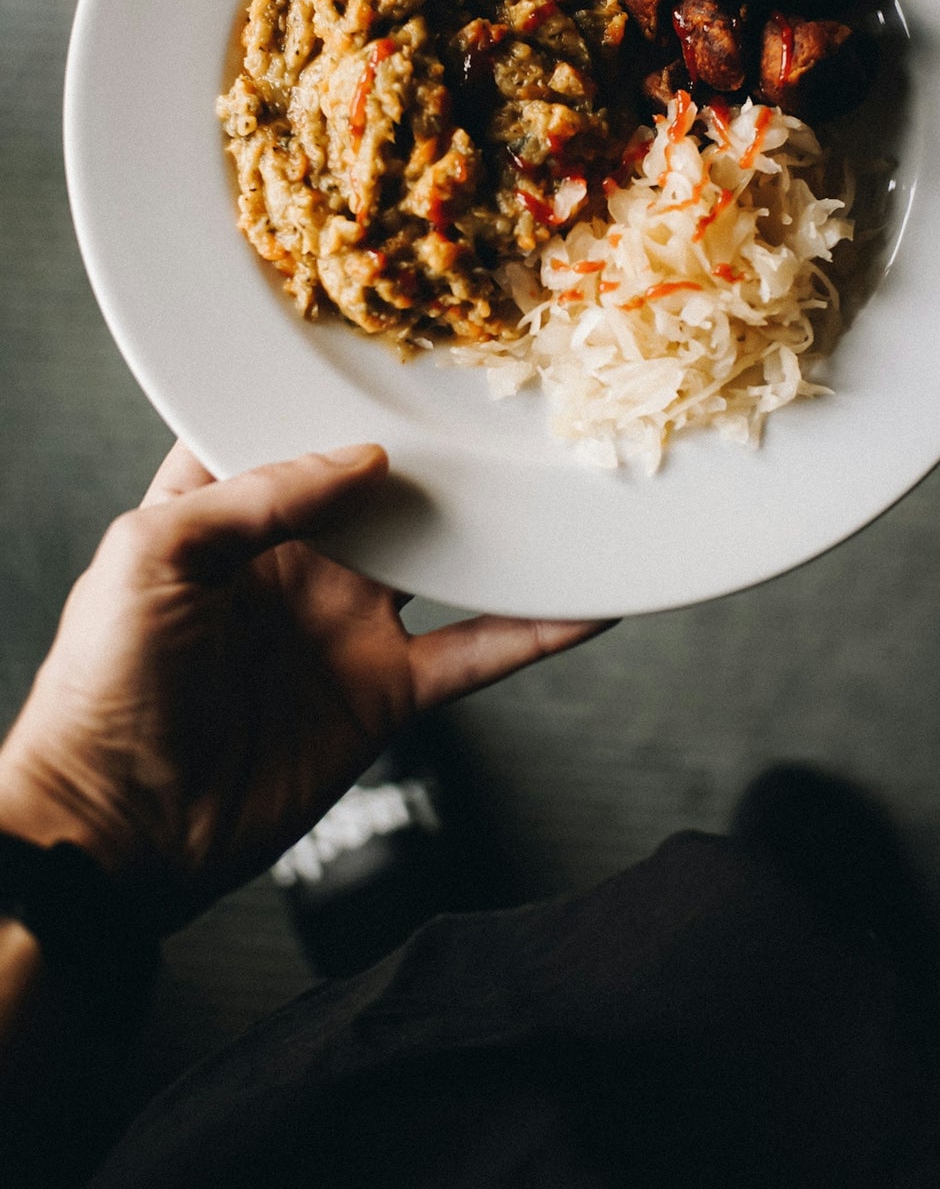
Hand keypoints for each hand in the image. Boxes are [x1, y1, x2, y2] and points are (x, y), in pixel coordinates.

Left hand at [0, 442, 606, 930]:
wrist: (118, 835)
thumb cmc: (104, 687)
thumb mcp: (154, 555)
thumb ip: (255, 495)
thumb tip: (362, 458)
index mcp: (226, 514)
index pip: (289, 432)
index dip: (336, 395)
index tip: (401, 354)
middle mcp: (295, 561)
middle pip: (387, 492)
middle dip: (440, 453)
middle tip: (507, 404)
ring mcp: (345, 627)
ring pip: (446, 564)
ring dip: (503, 535)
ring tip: (568, 485)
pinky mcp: (383, 695)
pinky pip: (474, 653)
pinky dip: (535, 632)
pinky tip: (587, 604)